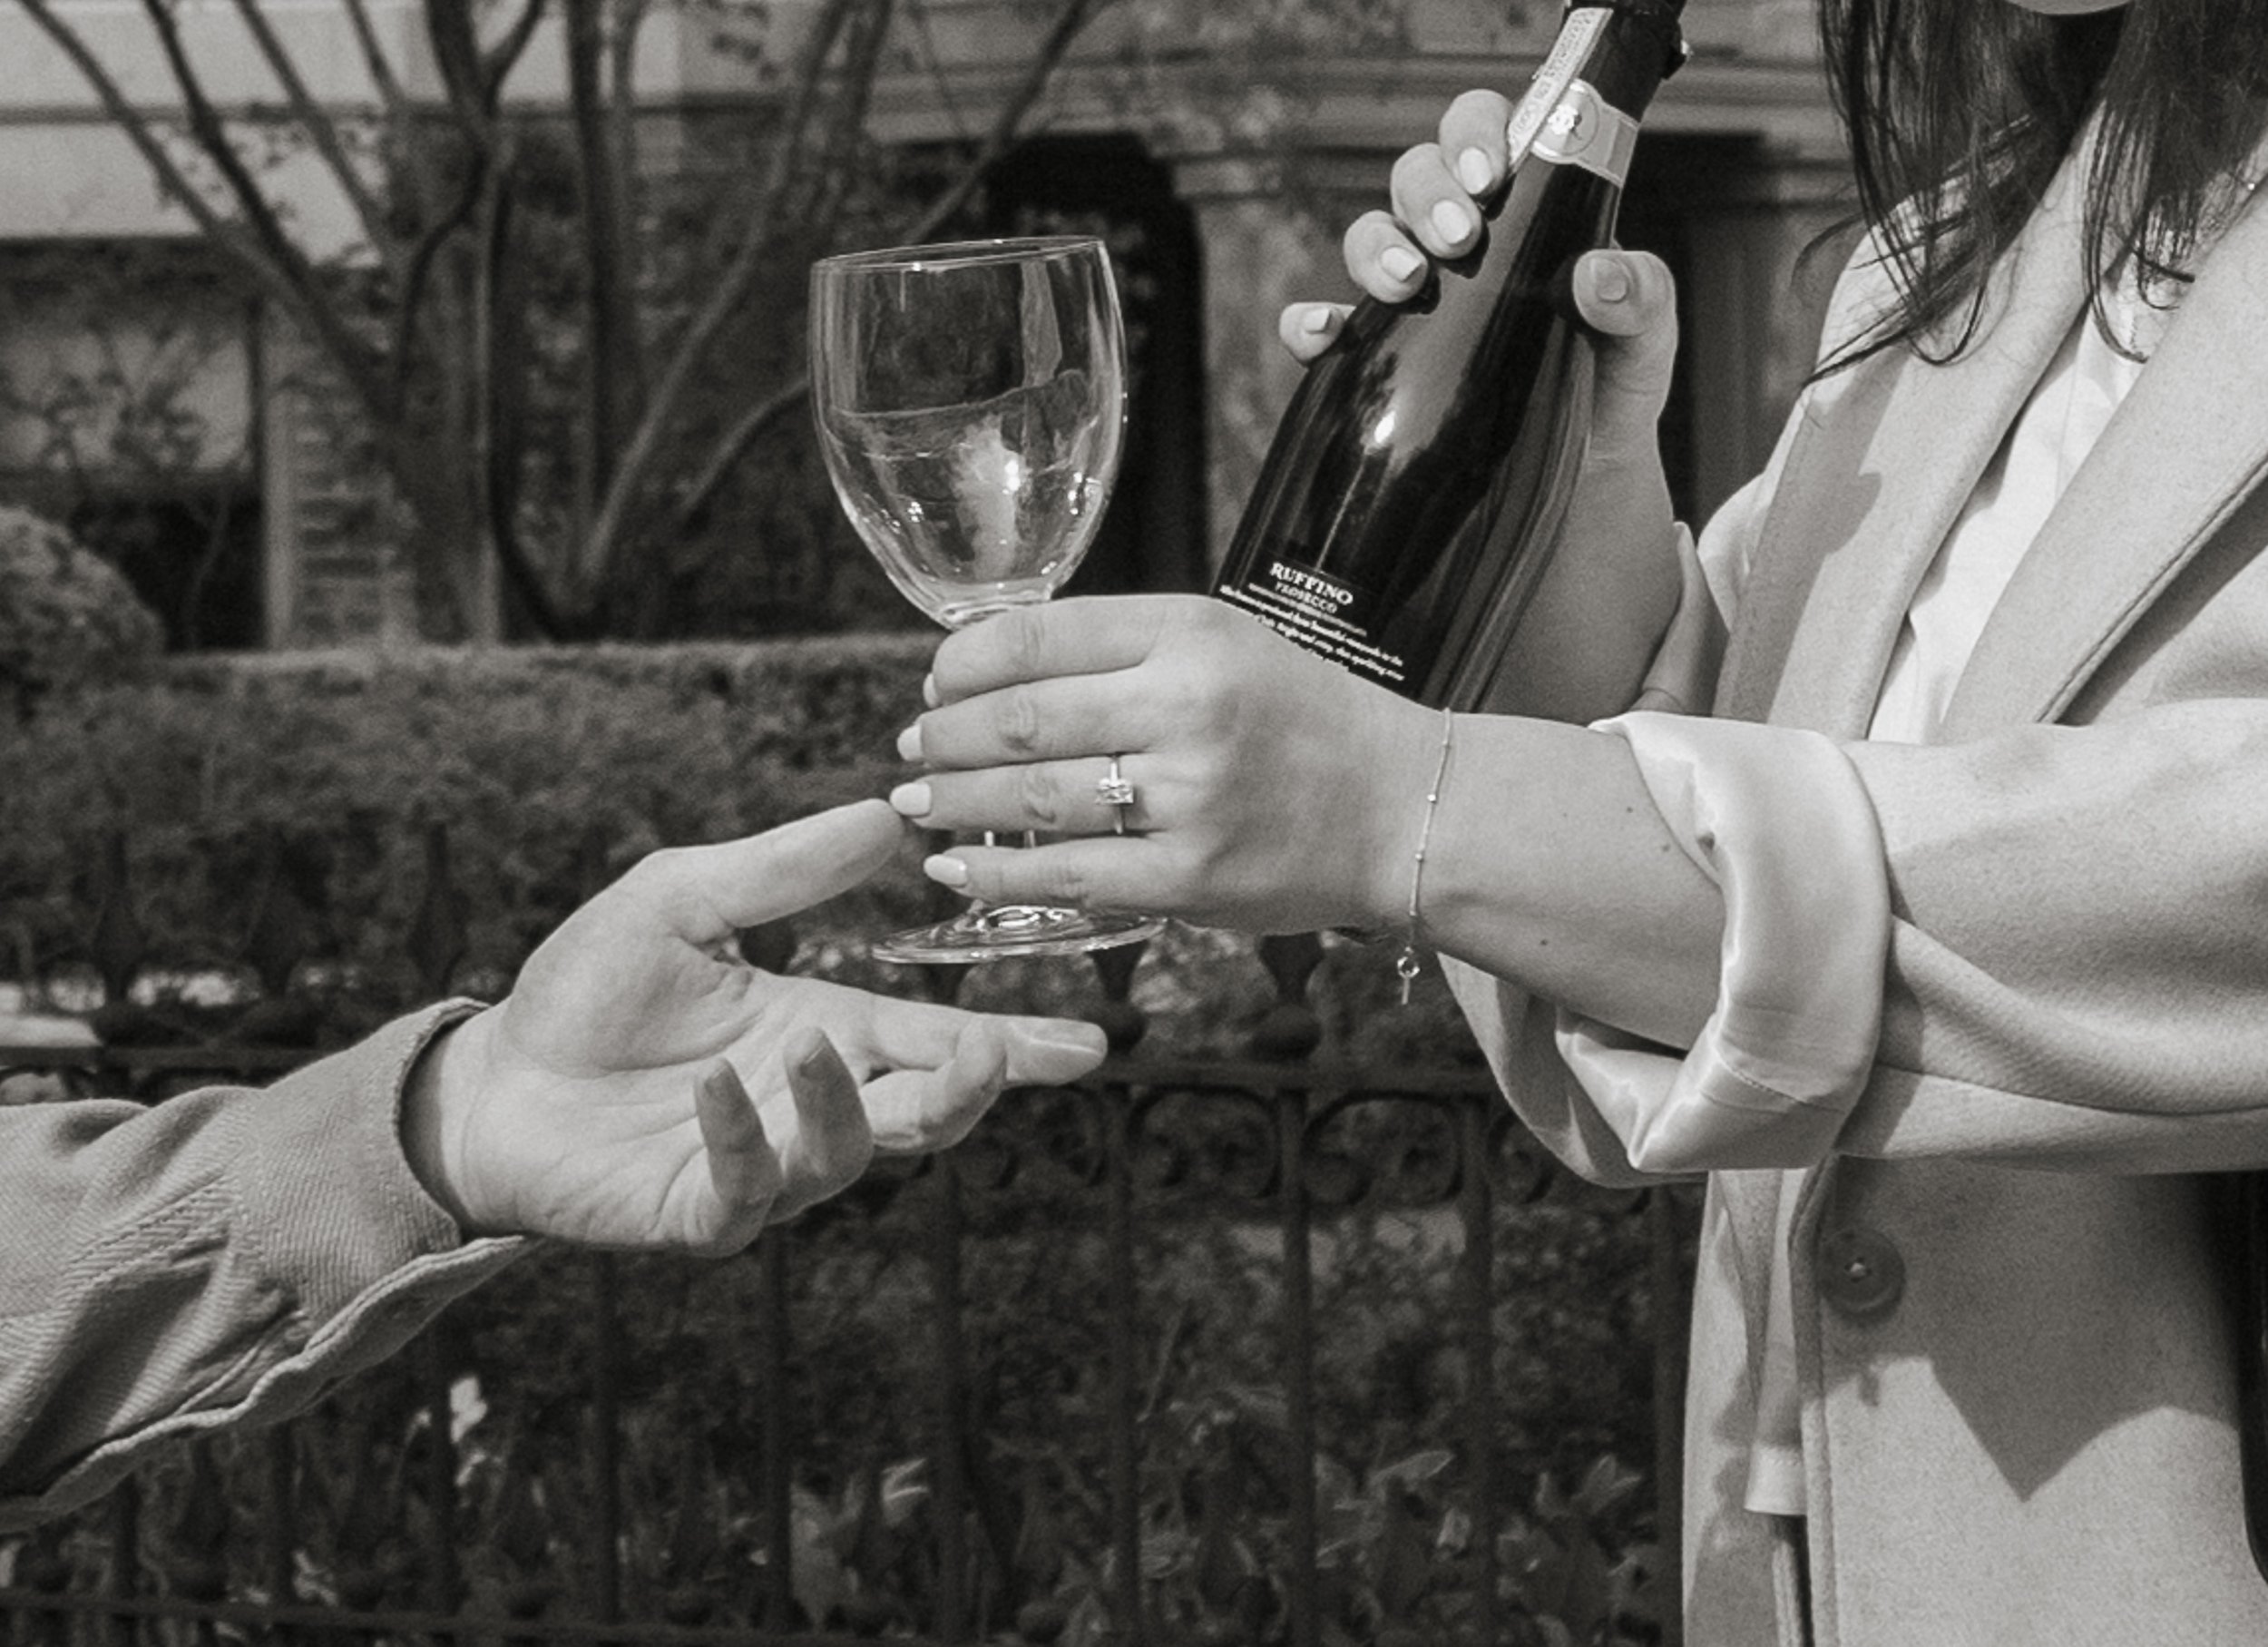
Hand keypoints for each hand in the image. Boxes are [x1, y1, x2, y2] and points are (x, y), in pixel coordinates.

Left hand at [401, 802, 1107, 1252]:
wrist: (491, 1079)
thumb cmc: (590, 989)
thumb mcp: (685, 898)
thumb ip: (784, 868)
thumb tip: (887, 814)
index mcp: (824, 1030)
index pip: (938, 1041)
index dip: (1013, 1046)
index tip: (1086, 1045)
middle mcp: (807, 1104)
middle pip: (922, 1114)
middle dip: (968, 1090)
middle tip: (990, 1057)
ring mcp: (758, 1166)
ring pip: (845, 1159)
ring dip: (845, 1107)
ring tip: (815, 1044)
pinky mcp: (696, 1211)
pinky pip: (744, 1192)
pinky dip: (742, 1141)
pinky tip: (717, 1089)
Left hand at [892, 597, 1439, 935]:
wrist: (1402, 807)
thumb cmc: (1304, 722)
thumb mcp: (1226, 644)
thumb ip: (1124, 650)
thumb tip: (995, 671)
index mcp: (1189, 632)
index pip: (1038, 634)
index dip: (963, 661)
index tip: (935, 680)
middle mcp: (1186, 707)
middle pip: (1020, 718)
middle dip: (942, 735)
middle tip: (909, 746)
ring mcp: (1188, 797)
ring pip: (1032, 796)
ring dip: (954, 801)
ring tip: (917, 802)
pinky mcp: (1191, 880)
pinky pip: (1066, 875)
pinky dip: (995, 872)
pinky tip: (953, 869)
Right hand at [1278, 89, 1686, 721]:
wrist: (1570, 539)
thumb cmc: (1607, 435)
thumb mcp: (1643, 371)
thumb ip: (1644, 311)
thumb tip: (1600, 274)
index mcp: (1526, 240)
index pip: (1486, 146)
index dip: (1476, 139)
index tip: (1493, 182)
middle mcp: (1462, 271)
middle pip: (1414, 187)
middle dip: (1425, 196)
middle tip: (1459, 242)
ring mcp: (1415, 326)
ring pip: (1367, 248)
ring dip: (1374, 250)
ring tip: (1409, 287)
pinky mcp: (1378, 387)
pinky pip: (1324, 338)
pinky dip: (1312, 327)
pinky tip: (1323, 339)